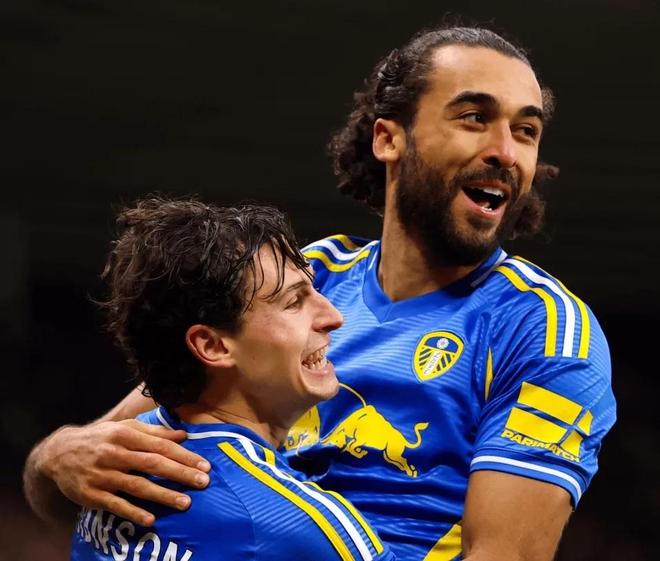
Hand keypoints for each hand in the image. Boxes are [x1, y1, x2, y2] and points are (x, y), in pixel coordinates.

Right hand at [34, 419, 210, 525]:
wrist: (58, 452)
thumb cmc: (100, 438)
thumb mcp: (125, 427)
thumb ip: (154, 432)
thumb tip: (183, 436)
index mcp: (125, 434)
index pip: (160, 446)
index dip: (184, 456)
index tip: (204, 465)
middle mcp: (114, 453)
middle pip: (152, 464)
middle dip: (180, 474)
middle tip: (203, 482)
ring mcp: (102, 475)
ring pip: (137, 486)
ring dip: (163, 495)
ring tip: (185, 503)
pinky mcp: (91, 494)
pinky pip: (115, 505)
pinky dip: (133, 512)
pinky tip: (150, 519)